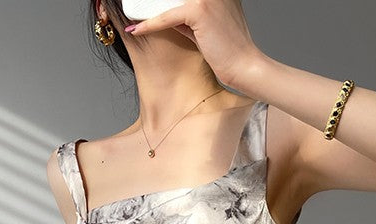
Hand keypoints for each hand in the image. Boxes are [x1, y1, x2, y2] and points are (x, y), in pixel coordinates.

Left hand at [125, 0, 260, 88]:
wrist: (243, 65)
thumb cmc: (225, 50)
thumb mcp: (203, 26)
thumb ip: (187, 15)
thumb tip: (164, 13)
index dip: (162, 0)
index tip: (147, 4)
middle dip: (152, 1)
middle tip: (135, 8)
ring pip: (167, 0)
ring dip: (147, 8)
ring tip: (131, 13)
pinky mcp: (199, 10)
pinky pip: (168, 16)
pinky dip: (150, 25)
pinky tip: (136, 30)